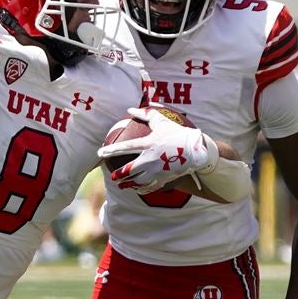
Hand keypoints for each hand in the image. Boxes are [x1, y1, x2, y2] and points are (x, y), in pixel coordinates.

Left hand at [100, 107, 217, 192]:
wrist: (196, 149)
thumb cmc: (177, 132)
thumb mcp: (161, 121)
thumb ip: (145, 114)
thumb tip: (131, 108)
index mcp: (148, 144)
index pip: (125, 148)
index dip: (111, 151)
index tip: (101, 153)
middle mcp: (150, 159)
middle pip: (129, 170)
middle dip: (119, 175)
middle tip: (113, 176)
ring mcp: (157, 170)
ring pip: (138, 181)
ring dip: (129, 184)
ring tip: (123, 186)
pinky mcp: (165, 178)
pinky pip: (151, 187)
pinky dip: (143, 189)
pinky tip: (138, 190)